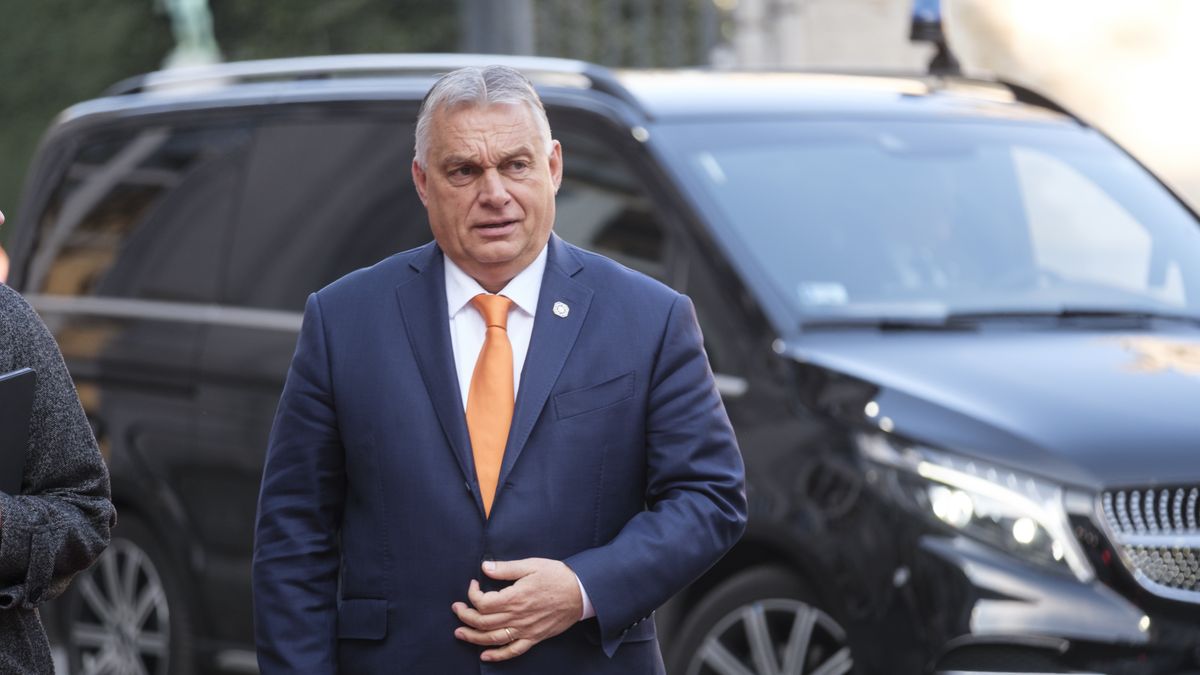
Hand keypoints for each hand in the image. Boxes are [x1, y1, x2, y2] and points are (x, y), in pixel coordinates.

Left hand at [452, 558, 582, 661]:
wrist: (581, 592)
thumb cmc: (557, 576)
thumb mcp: (531, 565)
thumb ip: (506, 568)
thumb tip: (484, 567)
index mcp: (515, 597)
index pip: (483, 602)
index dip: (472, 595)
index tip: (473, 585)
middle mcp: (517, 616)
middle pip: (483, 622)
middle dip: (465, 616)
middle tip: (456, 609)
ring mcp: (525, 630)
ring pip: (493, 639)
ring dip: (473, 637)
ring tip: (459, 633)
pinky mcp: (534, 637)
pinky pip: (513, 651)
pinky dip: (497, 656)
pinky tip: (485, 656)